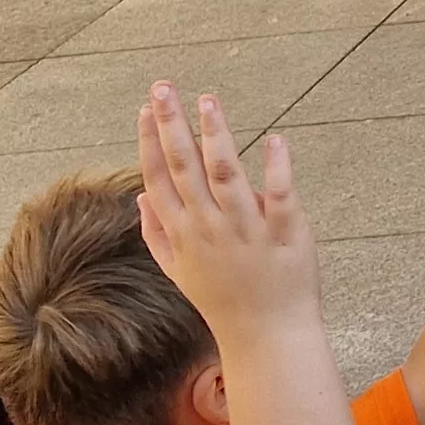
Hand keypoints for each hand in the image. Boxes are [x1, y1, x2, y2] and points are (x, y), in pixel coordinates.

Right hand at [137, 81, 321, 331]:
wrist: (266, 337)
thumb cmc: (223, 302)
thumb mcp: (179, 271)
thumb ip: (156, 232)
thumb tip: (140, 195)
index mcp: (182, 233)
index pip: (159, 178)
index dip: (150, 141)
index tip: (145, 108)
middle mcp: (208, 228)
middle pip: (184, 168)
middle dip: (171, 125)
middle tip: (163, 87)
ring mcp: (246, 231)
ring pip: (226, 175)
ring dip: (215, 136)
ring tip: (208, 100)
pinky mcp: (284, 235)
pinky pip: (279, 197)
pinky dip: (276, 170)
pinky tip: (275, 140)